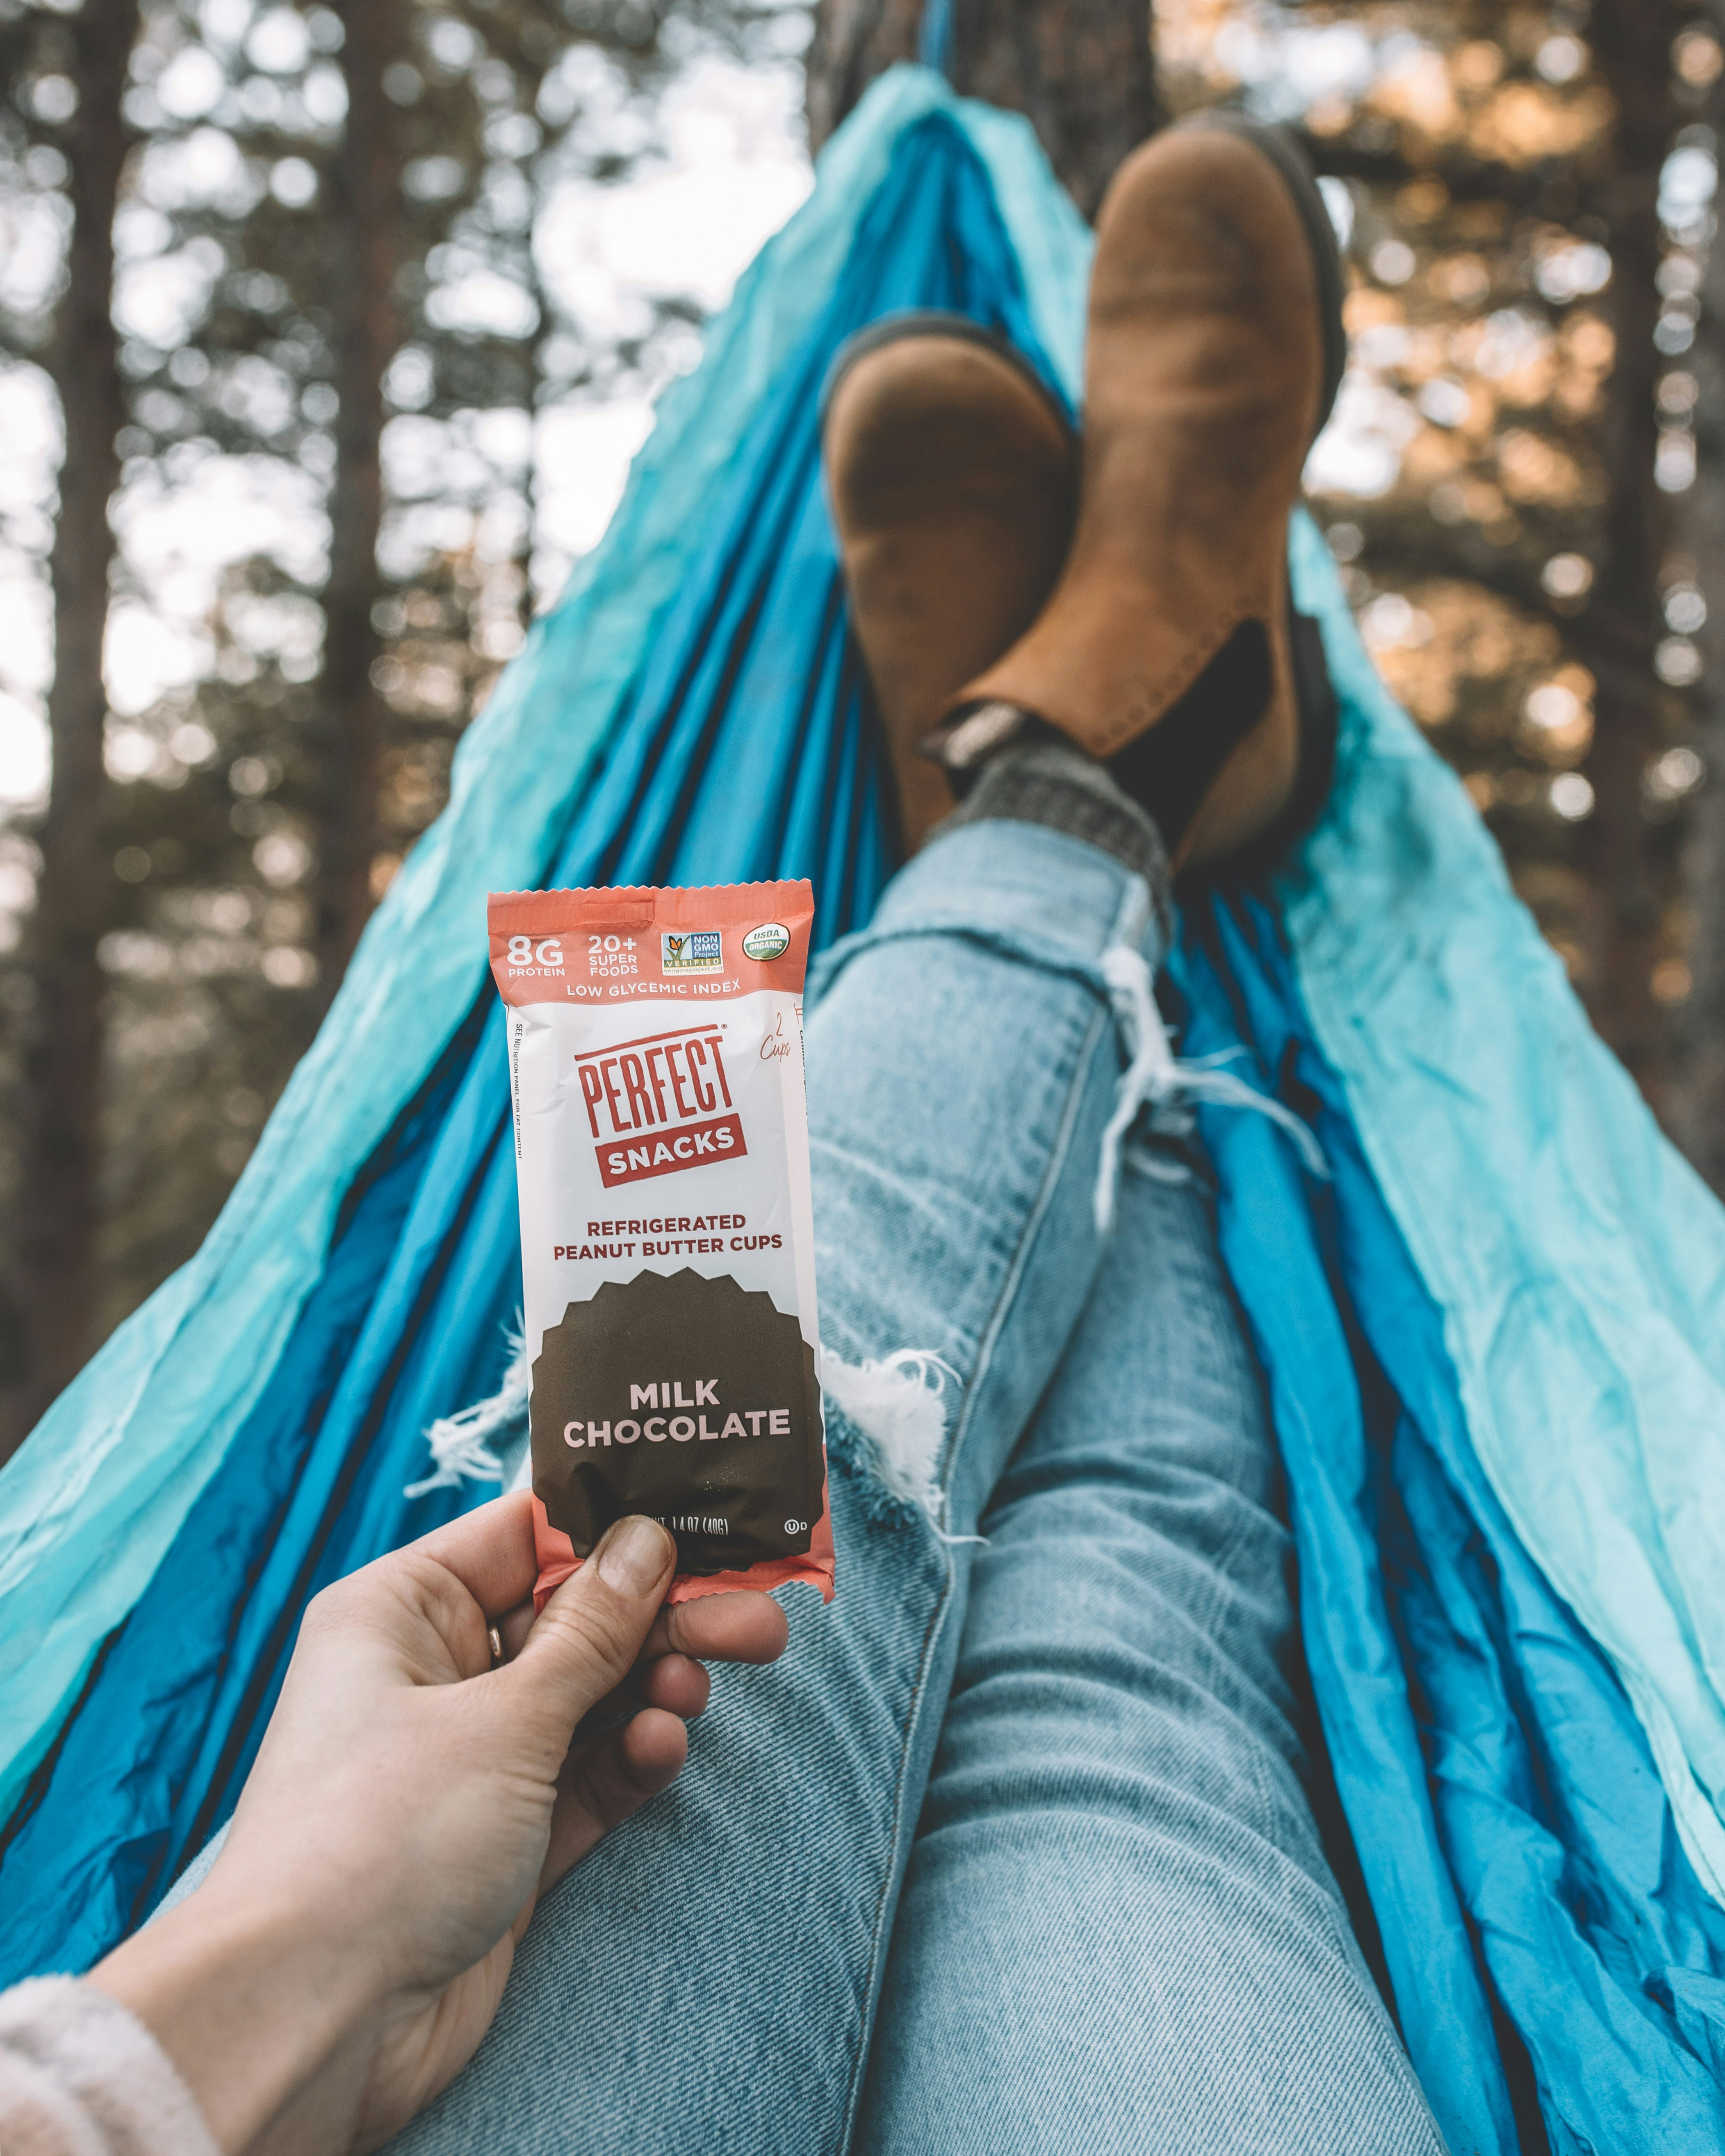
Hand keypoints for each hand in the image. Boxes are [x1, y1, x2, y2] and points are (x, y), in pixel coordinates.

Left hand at [90, 1493, 787, 2153]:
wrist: (313, 2020)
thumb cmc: (378, 1837)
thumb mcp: (501, 1715)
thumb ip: (588, 1632)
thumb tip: (643, 1543)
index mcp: (399, 1614)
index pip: (523, 1541)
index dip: (614, 1530)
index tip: (707, 1523)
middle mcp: (431, 1677)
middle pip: (570, 1621)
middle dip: (662, 1619)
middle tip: (758, 1620)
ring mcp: (469, 1761)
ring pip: (587, 1698)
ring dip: (653, 1686)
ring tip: (700, 1688)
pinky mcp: (503, 1838)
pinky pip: (585, 1775)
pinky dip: (628, 1756)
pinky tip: (661, 1747)